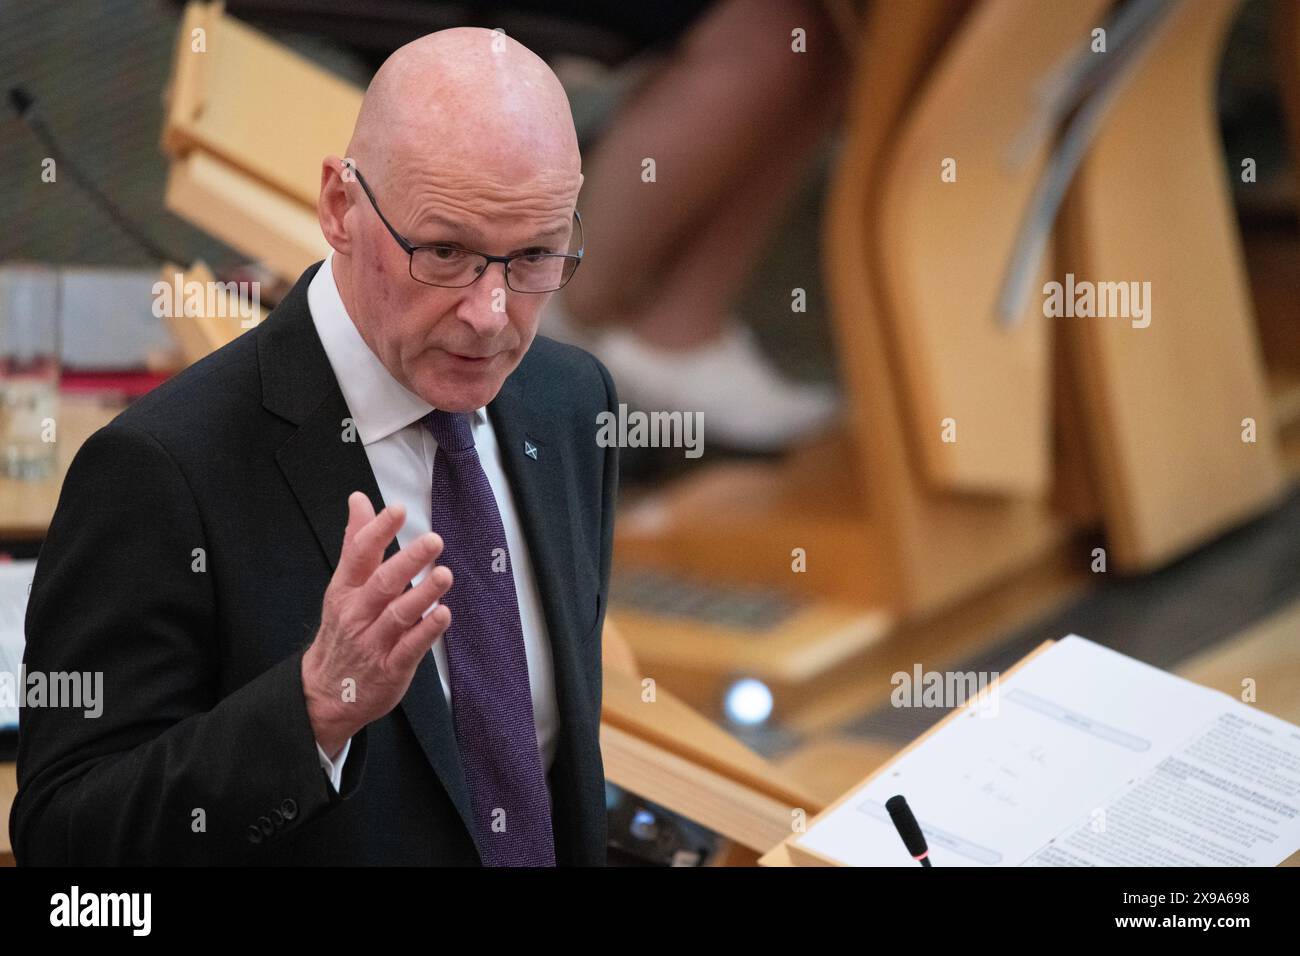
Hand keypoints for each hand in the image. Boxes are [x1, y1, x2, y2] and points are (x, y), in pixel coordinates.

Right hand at [302, 491, 451, 756]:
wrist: (325, 692)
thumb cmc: (343, 629)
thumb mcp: (343, 584)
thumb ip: (356, 542)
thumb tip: (359, 500)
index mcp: (346, 589)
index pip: (360, 554)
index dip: (378, 530)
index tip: (398, 510)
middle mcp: (358, 613)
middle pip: (382, 583)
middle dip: (408, 561)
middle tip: (434, 541)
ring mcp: (374, 641)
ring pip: (398, 614)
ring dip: (423, 594)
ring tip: (445, 575)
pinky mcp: (391, 667)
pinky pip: (410, 648)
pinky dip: (427, 632)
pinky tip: (444, 615)